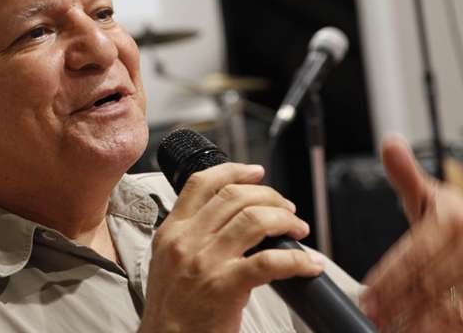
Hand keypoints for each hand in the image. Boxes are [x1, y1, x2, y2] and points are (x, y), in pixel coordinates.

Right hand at [139, 163, 323, 332]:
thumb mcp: (168, 260)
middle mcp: (187, 240)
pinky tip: (309, 265)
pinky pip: (271, 263)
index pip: (202, 183)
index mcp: (172, 230)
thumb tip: (230, 218)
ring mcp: (206, 261)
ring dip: (286, 220)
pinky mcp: (226, 286)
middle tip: (287, 209)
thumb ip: (190, 235)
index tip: (256, 172)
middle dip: (270, 196)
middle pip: (235, 197)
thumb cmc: (173, 306)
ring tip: (298, 230)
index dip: (234, 171)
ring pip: (255, 221)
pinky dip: (297, 261)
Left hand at [361, 136, 462, 330]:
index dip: (388, 278)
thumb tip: (389, 143)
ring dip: (423, 322)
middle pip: (429, 283)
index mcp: (455, 220)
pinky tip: (424, 332)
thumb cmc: (458, 218)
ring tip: (394, 329)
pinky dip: (444, 327)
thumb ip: (406, 175)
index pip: (414, 255)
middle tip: (373, 316)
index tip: (367, 295)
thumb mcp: (432, 195)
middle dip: (398, 303)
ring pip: (452, 307)